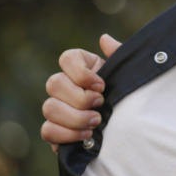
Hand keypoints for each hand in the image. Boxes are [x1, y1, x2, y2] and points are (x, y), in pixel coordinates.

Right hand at [40, 34, 120, 152]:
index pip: (66, 58)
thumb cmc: (127, 94)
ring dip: (75, 118)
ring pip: (49, 108)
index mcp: (82, 66)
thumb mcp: (128, 74)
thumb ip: (119, 55)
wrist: (127, 125)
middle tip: (100, 105)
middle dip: (79, 98)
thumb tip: (104, 39)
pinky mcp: (55, 130)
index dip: (81, 73)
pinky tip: (86, 137)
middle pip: (54, 83)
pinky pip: (47, 131)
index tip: (102, 85)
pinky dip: (67, 135)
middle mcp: (64, 85)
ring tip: (96, 123)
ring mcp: (56, 107)